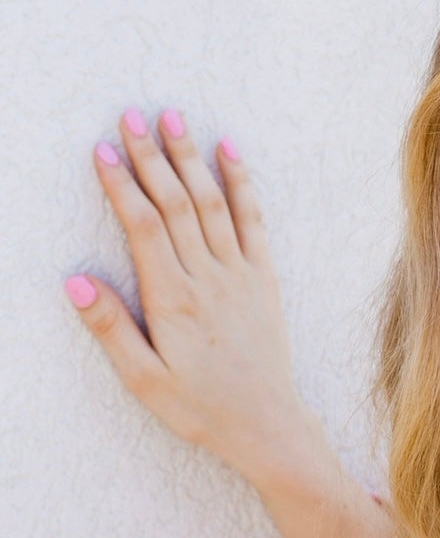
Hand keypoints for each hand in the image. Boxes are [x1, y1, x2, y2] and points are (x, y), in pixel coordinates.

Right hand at [65, 107, 313, 483]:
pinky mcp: (264, 277)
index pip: (143, 227)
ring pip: (213, 202)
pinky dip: (242, 182)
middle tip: (131, 114)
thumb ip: (109, 327)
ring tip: (173, 118)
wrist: (266, 423)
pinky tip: (229, 151)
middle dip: (152, 155)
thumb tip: (74, 279)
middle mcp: (208, 277)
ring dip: (191, 157)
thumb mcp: (142, 378)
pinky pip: (253, 220)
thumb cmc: (199, 406)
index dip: (122, 184)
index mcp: (172, 300)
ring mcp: (240, 273)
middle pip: (177, 203)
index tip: (102, 149)